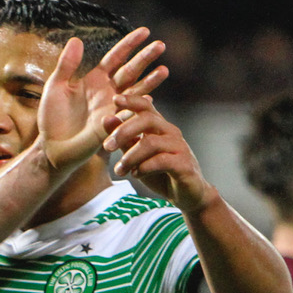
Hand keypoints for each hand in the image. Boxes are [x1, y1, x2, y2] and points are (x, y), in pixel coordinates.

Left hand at [38, 27, 166, 172]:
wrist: (51, 147)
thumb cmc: (51, 118)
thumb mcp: (55, 87)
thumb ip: (66, 65)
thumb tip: (76, 39)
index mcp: (96, 79)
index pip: (116, 57)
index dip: (129, 44)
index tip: (145, 31)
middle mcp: (108, 91)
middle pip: (130, 70)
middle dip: (145, 58)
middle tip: (160, 45)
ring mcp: (112, 108)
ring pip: (135, 91)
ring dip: (150, 81)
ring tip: (164, 70)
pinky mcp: (112, 125)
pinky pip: (129, 115)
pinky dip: (138, 107)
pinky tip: (149, 99)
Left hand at [104, 94, 214, 211]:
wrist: (186, 194)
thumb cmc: (159, 172)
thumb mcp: (136, 156)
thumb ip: (123, 139)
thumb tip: (106, 118)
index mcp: (159, 127)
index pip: (146, 107)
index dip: (132, 100)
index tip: (114, 99)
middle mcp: (171, 132)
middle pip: (147, 120)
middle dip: (123, 131)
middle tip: (106, 146)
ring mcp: (179, 147)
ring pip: (151, 142)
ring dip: (130, 157)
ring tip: (119, 170)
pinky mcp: (184, 164)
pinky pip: (161, 160)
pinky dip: (144, 168)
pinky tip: (135, 174)